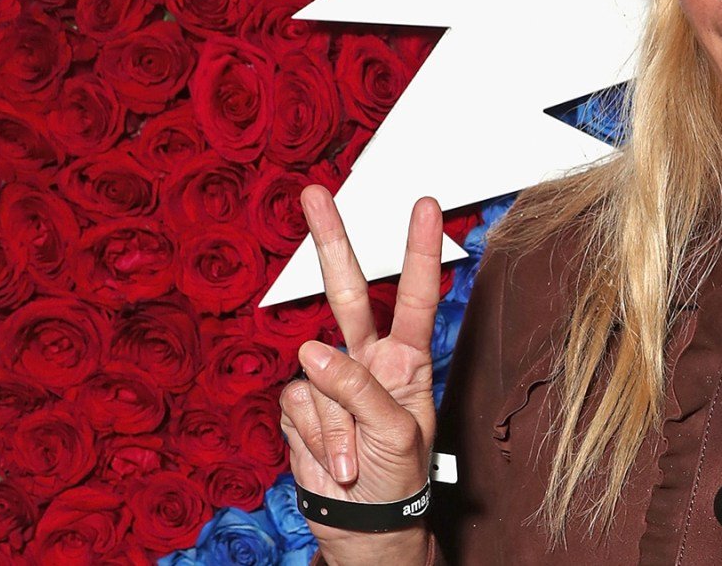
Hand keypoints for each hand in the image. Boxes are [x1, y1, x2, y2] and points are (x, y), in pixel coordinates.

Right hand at [279, 187, 440, 563]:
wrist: (364, 527)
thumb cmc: (399, 479)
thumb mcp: (397, 434)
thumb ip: (359, 389)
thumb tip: (312, 351)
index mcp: (407, 359)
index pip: (415, 295)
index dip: (419, 250)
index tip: (426, 205)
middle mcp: (368, 359)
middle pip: (347, 292)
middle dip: (332, 241)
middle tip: (316, 194)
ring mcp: (330, 381)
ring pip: (315, 372)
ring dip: (335, 426)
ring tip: (357, 459)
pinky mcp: (299, 407)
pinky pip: (295, 405)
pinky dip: (314, 438)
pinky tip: (332, 460)